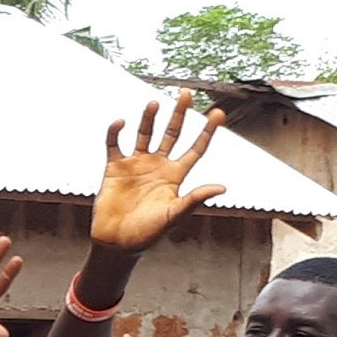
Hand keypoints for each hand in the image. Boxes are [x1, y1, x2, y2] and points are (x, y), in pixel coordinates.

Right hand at [90, 93, 229, 254]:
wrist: (117, 243)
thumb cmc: (147, 235)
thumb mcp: (173, 216)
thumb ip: (194, 199)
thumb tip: (222, 187)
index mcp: (175, 176)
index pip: (195, 149)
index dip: (207, 132)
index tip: (218, 113)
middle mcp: (158, 166)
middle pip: (172, 134)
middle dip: (180, 113)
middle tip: (187, 92)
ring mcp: (136, 165)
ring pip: (145, 134)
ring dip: (150, 118)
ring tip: (154, 103)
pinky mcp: (115, 167)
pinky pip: (115, 144)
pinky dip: (116, 132)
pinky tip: (120, 123)